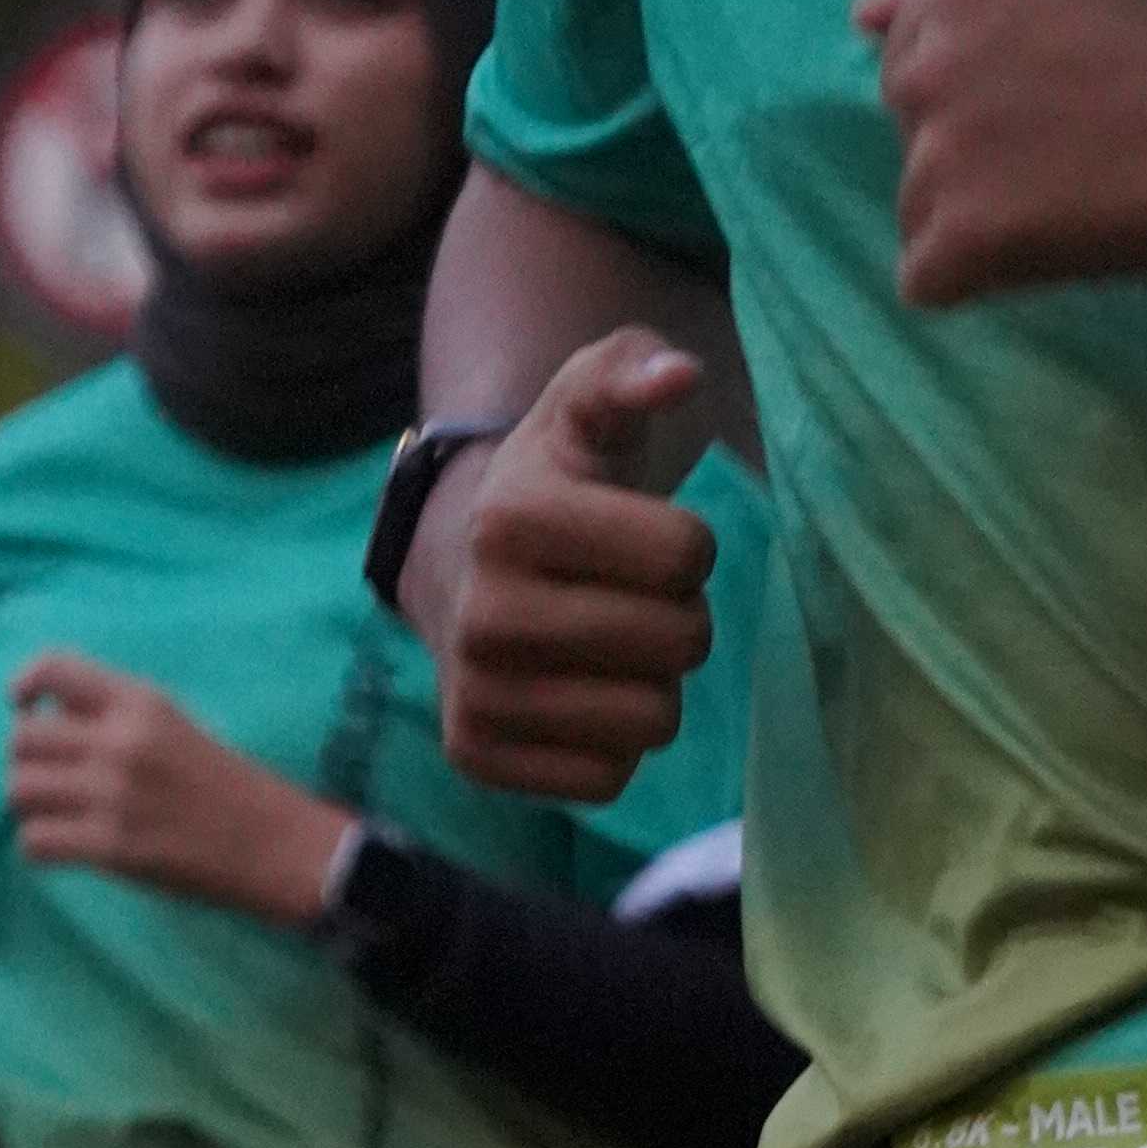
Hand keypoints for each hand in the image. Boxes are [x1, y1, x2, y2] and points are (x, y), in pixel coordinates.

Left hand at [5, 658, 347, 927]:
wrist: (275, 845)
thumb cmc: (226, 785)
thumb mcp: (174, 726)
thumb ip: (114, 716)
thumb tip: (44, 718)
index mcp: (140, 702)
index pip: (53, 668)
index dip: (24, 685)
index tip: (24, 708)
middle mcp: (120, 741)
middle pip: (22, 739)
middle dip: (26, 761)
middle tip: (50, 779)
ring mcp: (113, 795)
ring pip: (19, 790)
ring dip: (29, 806)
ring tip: (56, 815)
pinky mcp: (112, 847)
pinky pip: (34, 842)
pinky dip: (39, 848)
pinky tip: (63, 849)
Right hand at [428, 332, 716, 802]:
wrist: (456, 565)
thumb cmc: (554, 481)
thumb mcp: (585, 406)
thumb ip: (631, 370)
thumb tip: (679, 375)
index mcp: (512, 518)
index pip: (689, 555)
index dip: (689, 545)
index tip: (643, 535)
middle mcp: (483, 614)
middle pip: (682, 643)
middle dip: (679, 617)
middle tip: (631, 595)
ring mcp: (475, 694)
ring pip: (654, 721)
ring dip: (653, 685)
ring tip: (607, 644)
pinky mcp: (479, 758)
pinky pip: (611, 777)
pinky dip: (613, 742)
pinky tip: (577, 693)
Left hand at [861, 0, 1146, 312]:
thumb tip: (861, 13)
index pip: (905, 51)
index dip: (976, 84)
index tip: (1040, 96)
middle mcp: (926, 59)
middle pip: (907, 130)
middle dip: (967, 148)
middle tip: (1062, 153)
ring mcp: (935, 150)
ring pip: (916, 208)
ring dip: (974, 219)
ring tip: (1063, 205)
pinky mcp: (958, 235)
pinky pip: (927, 279)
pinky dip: (979, 280)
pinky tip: (1045, 253)